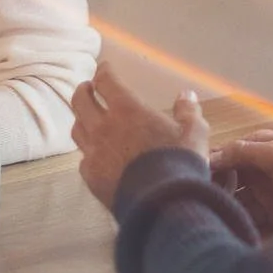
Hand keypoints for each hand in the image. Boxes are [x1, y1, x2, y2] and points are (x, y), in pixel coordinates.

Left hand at [69, 63, 209, 210]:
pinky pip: (83, 159)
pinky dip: (87, 152)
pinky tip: (94, 155)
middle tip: (88, 88)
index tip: (104, 68)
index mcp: (128, 110)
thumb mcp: (195, 133)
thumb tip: (186, 94)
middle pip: (80, 101)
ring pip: (77, 129)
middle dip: (83, 90)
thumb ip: (188, 111)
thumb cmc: (180, 163)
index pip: (106, 82)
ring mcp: (94, 153)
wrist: (161, 205)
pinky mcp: (91, 177)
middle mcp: (104, 127)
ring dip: (81, 119)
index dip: (104, 72)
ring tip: (87, 117)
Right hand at [209, 131, 272, 233]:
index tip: (194, 177)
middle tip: (199, 200)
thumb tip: (211, 155)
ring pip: (235, 198)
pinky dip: (238, 219)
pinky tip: (226, 226)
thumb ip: (243, 151)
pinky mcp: (271, 212)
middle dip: (214, 188)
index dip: (210, 164)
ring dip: (224, 205)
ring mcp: (264, 191)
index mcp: (259, 147)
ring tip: (209, 216)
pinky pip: (248, 215)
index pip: (226, 154)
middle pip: (227, 178)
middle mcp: (258, 168)